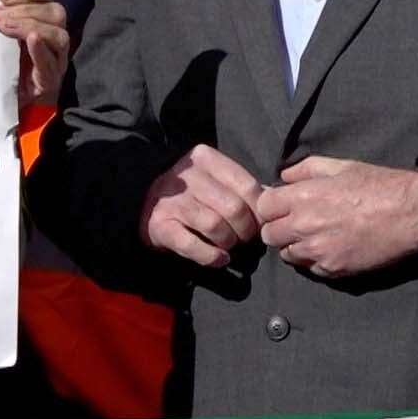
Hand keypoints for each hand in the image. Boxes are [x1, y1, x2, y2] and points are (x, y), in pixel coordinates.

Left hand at [0, 0, 69, 107]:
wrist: (1, 108)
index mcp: (39, 21)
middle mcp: (52, 37)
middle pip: (55, 12)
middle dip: (25, 9)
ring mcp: (54, 61)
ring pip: (59, 35)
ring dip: (31, 25)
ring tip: (5, 27)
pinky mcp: (49, 82)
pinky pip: (51, 64)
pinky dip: (41, 50)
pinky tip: (32, 41)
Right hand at [139, 144, 263, 268]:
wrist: (143, 200)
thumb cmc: (192, 191)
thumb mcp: (215, 178)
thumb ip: (242, 186)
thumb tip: (274, 200)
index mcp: (206, 159)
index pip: (247, 186)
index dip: (260, 210)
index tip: (260, 222)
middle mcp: (188, 177)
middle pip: (234, 208)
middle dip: (246, 229)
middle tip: (245, 237)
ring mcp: (172, 201)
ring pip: (215, 226)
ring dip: (229, 242)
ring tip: (229, 245)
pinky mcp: (160, 226)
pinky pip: (192, 246)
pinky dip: (211, 257)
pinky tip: (220, 259)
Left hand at [254, 157, 417, 277]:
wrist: (410, 215)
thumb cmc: (379, 186)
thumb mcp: (341, 166)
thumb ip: (306, 169)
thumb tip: (284, 177)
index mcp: (303, 196)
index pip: (263, 207)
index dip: (271, 205)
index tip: (282, 205)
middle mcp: (304, 226)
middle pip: (269, 235)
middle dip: (278, 227)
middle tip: (295, 222)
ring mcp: (317, 251)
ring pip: (287, 255)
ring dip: (294, 246)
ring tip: (314, 236)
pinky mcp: (332, 270)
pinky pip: (309, 269)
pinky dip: (314, 260)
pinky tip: (331, 248)